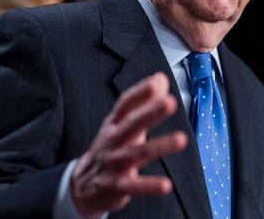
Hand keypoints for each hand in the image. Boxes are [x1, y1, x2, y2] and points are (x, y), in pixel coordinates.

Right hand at [71, 73, 187, 216]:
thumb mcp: (122, 124)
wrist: (82, 186)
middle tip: (170, 102)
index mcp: (114, 125)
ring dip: (159, 146)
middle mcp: (113, 141)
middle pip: (131, 125)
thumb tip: (161, 78)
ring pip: (136, 154)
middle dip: (150, 113)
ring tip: (181, 139)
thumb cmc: (110, 149)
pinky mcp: (117, 186)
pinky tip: (166, 185)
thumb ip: (143, 102)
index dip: (140, 93)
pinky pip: (134, 186)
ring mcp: (114, 164)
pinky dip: (149, 186)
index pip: (125, 105)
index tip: (157, 82)